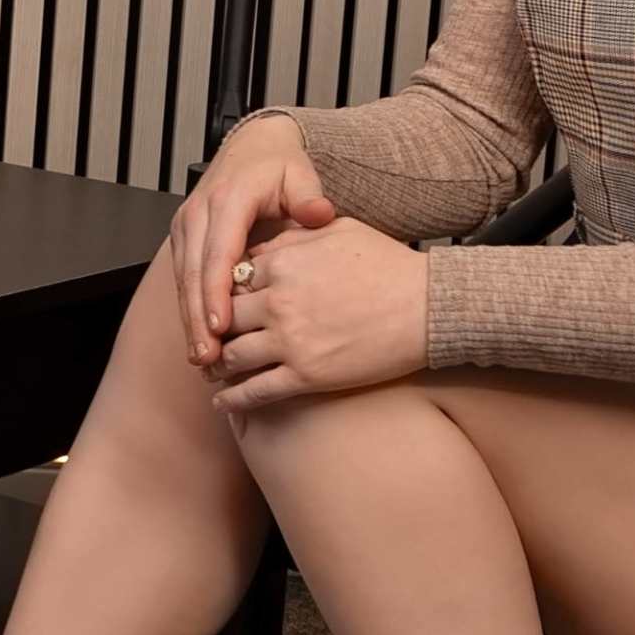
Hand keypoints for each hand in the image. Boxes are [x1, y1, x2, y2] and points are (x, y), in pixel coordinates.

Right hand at [171, 112, 340, 367]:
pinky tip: (201, 338)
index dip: (217, 292)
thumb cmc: (279, 167)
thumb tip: (319, 214)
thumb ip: (309, 197)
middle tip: (208, 357)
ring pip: (182, 280)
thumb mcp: (301, 175)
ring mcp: (186, 225)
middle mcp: (199, 212)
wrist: (253, 148)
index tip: (223, 328)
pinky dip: (190, 309)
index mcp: (228, 198)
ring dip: (190, 320)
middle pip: (193, 273)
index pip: (218, 252)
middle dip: (198, 318)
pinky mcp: (183, 238)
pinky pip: (183, 279)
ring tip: (202, 359)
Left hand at [205, 212, 429, 411]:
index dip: (223, 292)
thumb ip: (294, 237)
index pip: (233, 278)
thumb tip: (264, 246)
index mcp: (283, 263)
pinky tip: (223, 403)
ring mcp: (290, 341)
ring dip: (216, 366)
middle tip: (206, 340)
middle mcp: (278, 302)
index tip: (219, 304)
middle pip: (225, 317)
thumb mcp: (338, 231)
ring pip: (233, 357)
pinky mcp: (307, 376)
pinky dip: (233, 400)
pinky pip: (256, 392)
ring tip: (211, 371)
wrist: (429, 307)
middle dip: (212, 330)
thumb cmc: (390, 265)